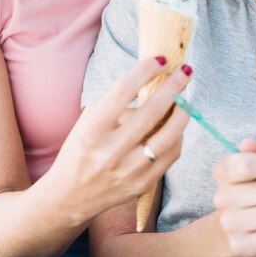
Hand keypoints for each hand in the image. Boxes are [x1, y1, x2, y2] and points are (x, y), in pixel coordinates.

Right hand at [50, 57, 190, 224]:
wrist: (70, 196)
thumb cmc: (81, 148)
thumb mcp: (88, 120)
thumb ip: (116, 101)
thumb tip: (153, 80)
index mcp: (91, 131)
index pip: (122, 91)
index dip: (145, 71)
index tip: (160, 59)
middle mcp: (110, 152)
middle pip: (152, 111)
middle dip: (174, 85)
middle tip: (185, 69)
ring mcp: (129, 170)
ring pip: (169, 136)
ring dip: (183, 111)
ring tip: (185, 97)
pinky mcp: (143, 184)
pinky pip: (171, 154)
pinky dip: (177, 135)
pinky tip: (176, 122)